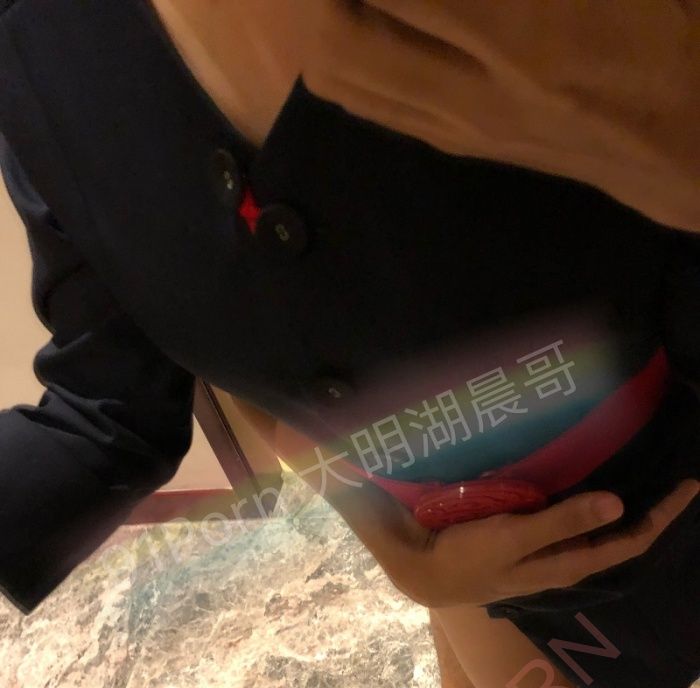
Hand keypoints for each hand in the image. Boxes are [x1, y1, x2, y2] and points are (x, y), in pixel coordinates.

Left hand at [302, 0, 699, 229]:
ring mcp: (459, 127)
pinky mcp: (459, 144)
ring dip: (324, 16)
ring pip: (341, 78)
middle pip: (335, 35)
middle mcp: (473, 91)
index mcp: (522, 32)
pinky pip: (370, 105)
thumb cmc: (668, 29)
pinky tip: (369, 20)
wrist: (692, 145)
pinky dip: (346, 57)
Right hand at [390, 479, 699, 606]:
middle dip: (652, 512)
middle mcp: (564, 562)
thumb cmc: (466, 557)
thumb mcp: (513, 538)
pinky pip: (574, 523)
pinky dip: (593, 505)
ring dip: (625, 509)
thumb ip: (562, 522)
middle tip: (676, 478)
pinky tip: (590, 483)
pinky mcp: (528, 542)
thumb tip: (618, 504)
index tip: (689, 486)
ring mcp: (546, 554)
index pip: (631, 543)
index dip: (663, 517)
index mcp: (568, 564)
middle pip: (621, 539)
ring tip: (646, 476)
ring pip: (599, 532)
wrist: (420, 572)